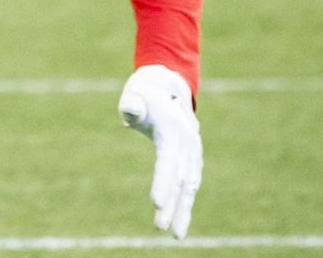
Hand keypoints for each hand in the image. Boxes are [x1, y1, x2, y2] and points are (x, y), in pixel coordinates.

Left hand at [118, 64, 201, 238]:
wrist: (169, 87)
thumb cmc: (144, 94)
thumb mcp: (135, 95)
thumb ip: (132, 105)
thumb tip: (129, 111)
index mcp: (172, 132)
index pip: (167, 162)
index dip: (162, 183)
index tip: (155, 203)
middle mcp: (187, 144)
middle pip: (180, 180)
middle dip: (172, 206)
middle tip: (162, 229)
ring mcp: (193, 152)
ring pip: (188, 186)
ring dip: (182, 210)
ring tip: (176, 234)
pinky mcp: (192, 159)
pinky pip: (190, 184)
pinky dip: (186, 203)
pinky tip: (181, 221)